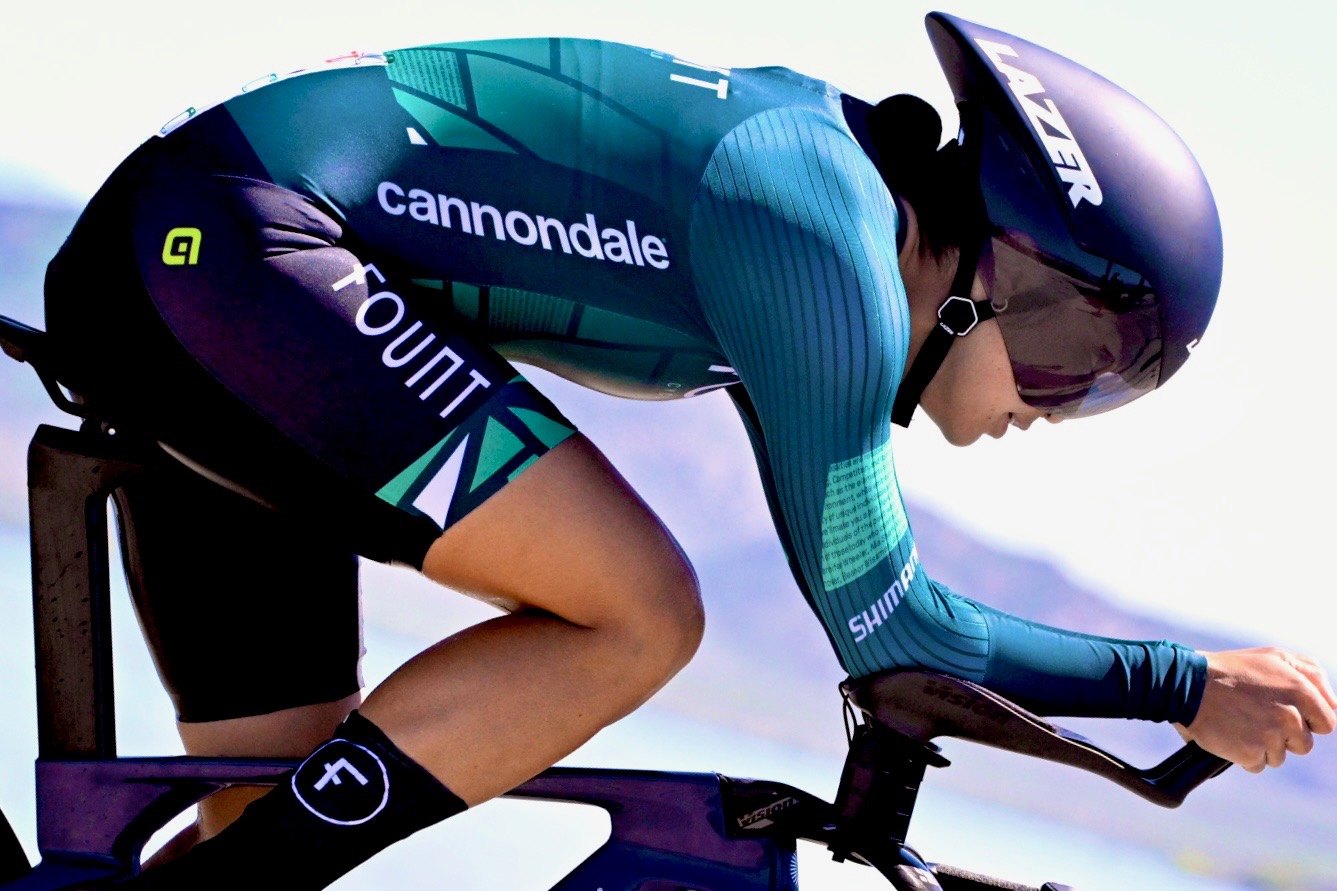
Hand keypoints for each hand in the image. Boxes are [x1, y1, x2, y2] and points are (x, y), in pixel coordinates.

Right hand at [1175, 647, 1336, 772]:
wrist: (1187, 685)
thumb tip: (1334, 703)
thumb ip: (1311, 675)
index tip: (1285, 715)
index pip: (1327, 723)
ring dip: (1262, 746)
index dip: (1306, 721)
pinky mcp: (1251, 754)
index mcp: (1302, 691)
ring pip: (1280, 756)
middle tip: (1257, 717)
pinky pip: (1257, 765)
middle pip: (1303, 744)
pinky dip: (1244, 755)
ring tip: (1241, 724)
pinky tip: (1231, 736)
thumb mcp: (1274, 657)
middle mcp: (1291, 715)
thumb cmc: (1231, 669)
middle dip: (1284, 735)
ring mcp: (1271, 736)